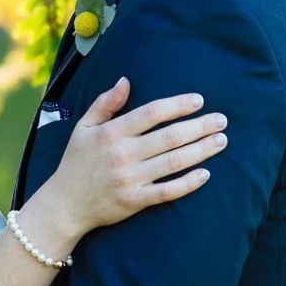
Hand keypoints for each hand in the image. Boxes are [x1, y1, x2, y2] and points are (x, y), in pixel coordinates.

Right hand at [25, 78, 225, 258]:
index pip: (151, 113)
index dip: (177, 105)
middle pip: (169, 137)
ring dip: (201, 151)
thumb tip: (126, 80)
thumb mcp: (83, 127)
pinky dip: (187, 184)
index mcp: (111, 133)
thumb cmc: (76, 162)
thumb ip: (105, 103)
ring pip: (173, 163)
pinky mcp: (135, 201)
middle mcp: (123, 155)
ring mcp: (130, 179)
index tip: (199, 100)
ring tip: (221, 141)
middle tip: (221, 120)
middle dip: (199, 127)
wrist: (64, 204)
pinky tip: (205, 174)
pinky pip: (167, 192)